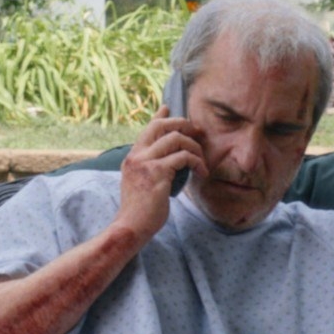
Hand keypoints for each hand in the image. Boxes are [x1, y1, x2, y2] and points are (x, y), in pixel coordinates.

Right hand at [115, 112, 203, 243]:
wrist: (131, 226)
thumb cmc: (140, 210)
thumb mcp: (140, 183)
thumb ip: (149, 167)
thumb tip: (168, 160)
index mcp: (132, 157)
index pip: (147, 128)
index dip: (160, 116)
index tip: (168, 107)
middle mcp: (137, 156)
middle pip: (162, 126)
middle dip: (183, 124)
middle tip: (198, 132)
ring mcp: (146, 163)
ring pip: (176, 139)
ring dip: (194, 148)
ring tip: (202, 162)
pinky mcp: (157, 173)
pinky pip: (183, 157)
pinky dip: (197, 162)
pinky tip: (202, 173)